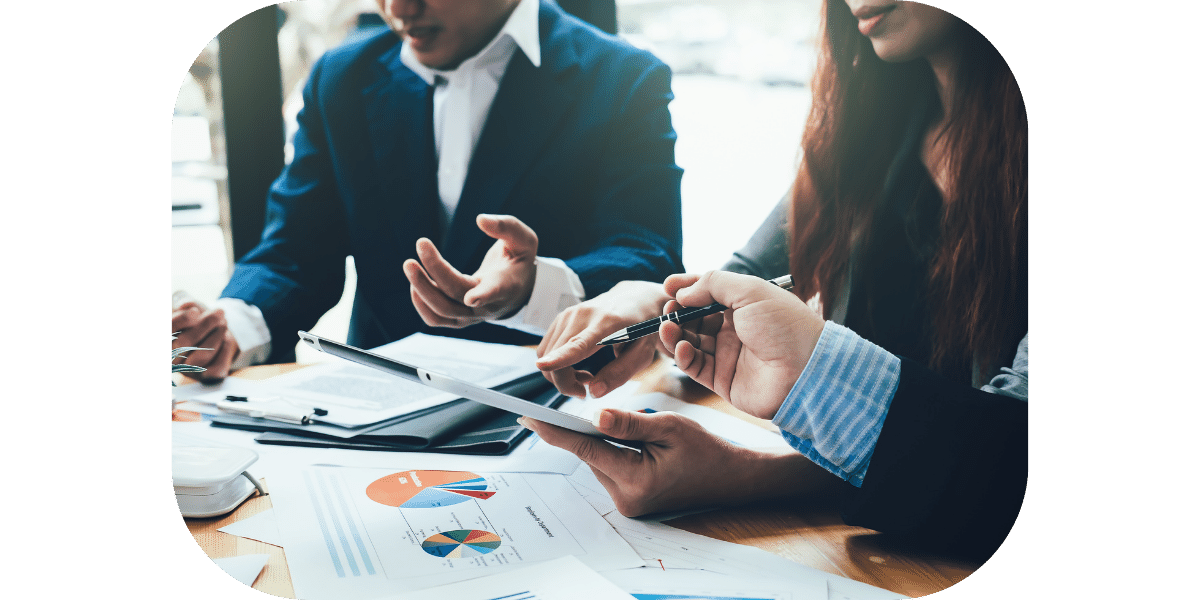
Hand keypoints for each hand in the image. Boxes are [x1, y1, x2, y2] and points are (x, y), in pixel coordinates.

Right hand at [170, 301, 239, 379]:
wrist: (215, 333)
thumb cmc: (197, 319)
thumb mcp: (190, 305)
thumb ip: (184, 301)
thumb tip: (185, 305)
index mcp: (164, 339)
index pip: (167, 330)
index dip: (181, 321)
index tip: (195, 311)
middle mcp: (170, 358)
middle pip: (184, 343)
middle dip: (205, 325)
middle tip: (219, 313)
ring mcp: (187, 370)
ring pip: (202, 355)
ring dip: (217, 336)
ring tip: (223, 323)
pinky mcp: (205, 377)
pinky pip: (215, 369)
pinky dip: (224, 350)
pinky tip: (226, 338)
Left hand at [404, 214, 537, 327]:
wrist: (518, 292)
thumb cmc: (519, 261)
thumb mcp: (524, 240)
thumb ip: (506, 227)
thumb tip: (480, 219)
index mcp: (507, 285)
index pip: (496, 291)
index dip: (484, 295)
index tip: (471, 298)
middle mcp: (488, 305)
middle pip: (457, 295)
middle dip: (436, 270)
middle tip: (421, 243)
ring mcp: (472, 316)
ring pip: (442, 311)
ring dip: (422, 289)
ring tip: (410, 265)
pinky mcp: (458, 319)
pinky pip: (435, 319)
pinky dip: (421, 303)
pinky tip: (415, 283)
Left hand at [519, 409, 838, 516]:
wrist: (732, 479)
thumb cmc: (707, 451)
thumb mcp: (671, 427)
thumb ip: (630, 423)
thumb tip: (595, 416)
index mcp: (635, 479)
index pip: (585, 448)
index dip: (554, 430)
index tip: (527, 417)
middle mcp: (626, 497)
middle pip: (591, 453)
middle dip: (598, 429)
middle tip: (623, 416)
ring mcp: (627, 502)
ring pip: (601, 459)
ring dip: (610, 440)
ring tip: (648, 436)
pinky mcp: (631, 500)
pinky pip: (612, 466)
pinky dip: (617, 450)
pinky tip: (642, 445)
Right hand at [535, 281, 669, 397]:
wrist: (635, 298)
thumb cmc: (642, 328)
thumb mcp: (643, 354)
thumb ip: (620, 373)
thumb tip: (593, 393)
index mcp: (607, 324)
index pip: (579, 343)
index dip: (560, 357)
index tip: (543, 365)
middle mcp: (583, 315)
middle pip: (556, 356)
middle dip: (565, 383)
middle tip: (587, 390)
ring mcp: (569, 314)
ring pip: (547, 355)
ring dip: (561, 374)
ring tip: (587, 376)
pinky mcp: (561, 318)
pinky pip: (547, 349)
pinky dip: (557, 364)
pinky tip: (577, 365)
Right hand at [661, 271, 824, 418]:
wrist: (807, 370)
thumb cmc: (785, 325)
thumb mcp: (750, 290)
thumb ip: (713, 284)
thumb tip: (683, 292)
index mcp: (744, 305)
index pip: (707, 293)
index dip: (687, 289)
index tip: (667, 286)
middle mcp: (734, 329)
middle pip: (695, 318)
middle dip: (678, 313)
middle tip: (667, 310)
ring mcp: (727, 355)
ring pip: (690, 342)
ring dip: (674, 334)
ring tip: (667, 328)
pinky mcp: (722, 380)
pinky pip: (695, 366)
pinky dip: (683, 356)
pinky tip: (681, 348)